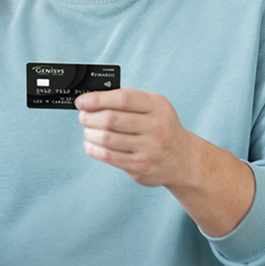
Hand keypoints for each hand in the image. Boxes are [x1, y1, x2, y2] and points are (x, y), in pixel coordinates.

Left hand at [75, 88, 199, 187]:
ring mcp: (149, 149)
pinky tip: (91, 144)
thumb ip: (127, 100)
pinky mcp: (141, 166)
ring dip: (90, 133)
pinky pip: (108, 156)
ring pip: (107, 138)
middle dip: (89, 117)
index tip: (81, 101)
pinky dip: (93, 148)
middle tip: (83, 117)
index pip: (122, 99)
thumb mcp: (154, 107)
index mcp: (158, 106)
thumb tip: (91, 99)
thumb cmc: (161, 127)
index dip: (97, 99)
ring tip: (88, 130)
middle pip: (111, 119)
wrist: (183, 159)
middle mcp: (156, 127)